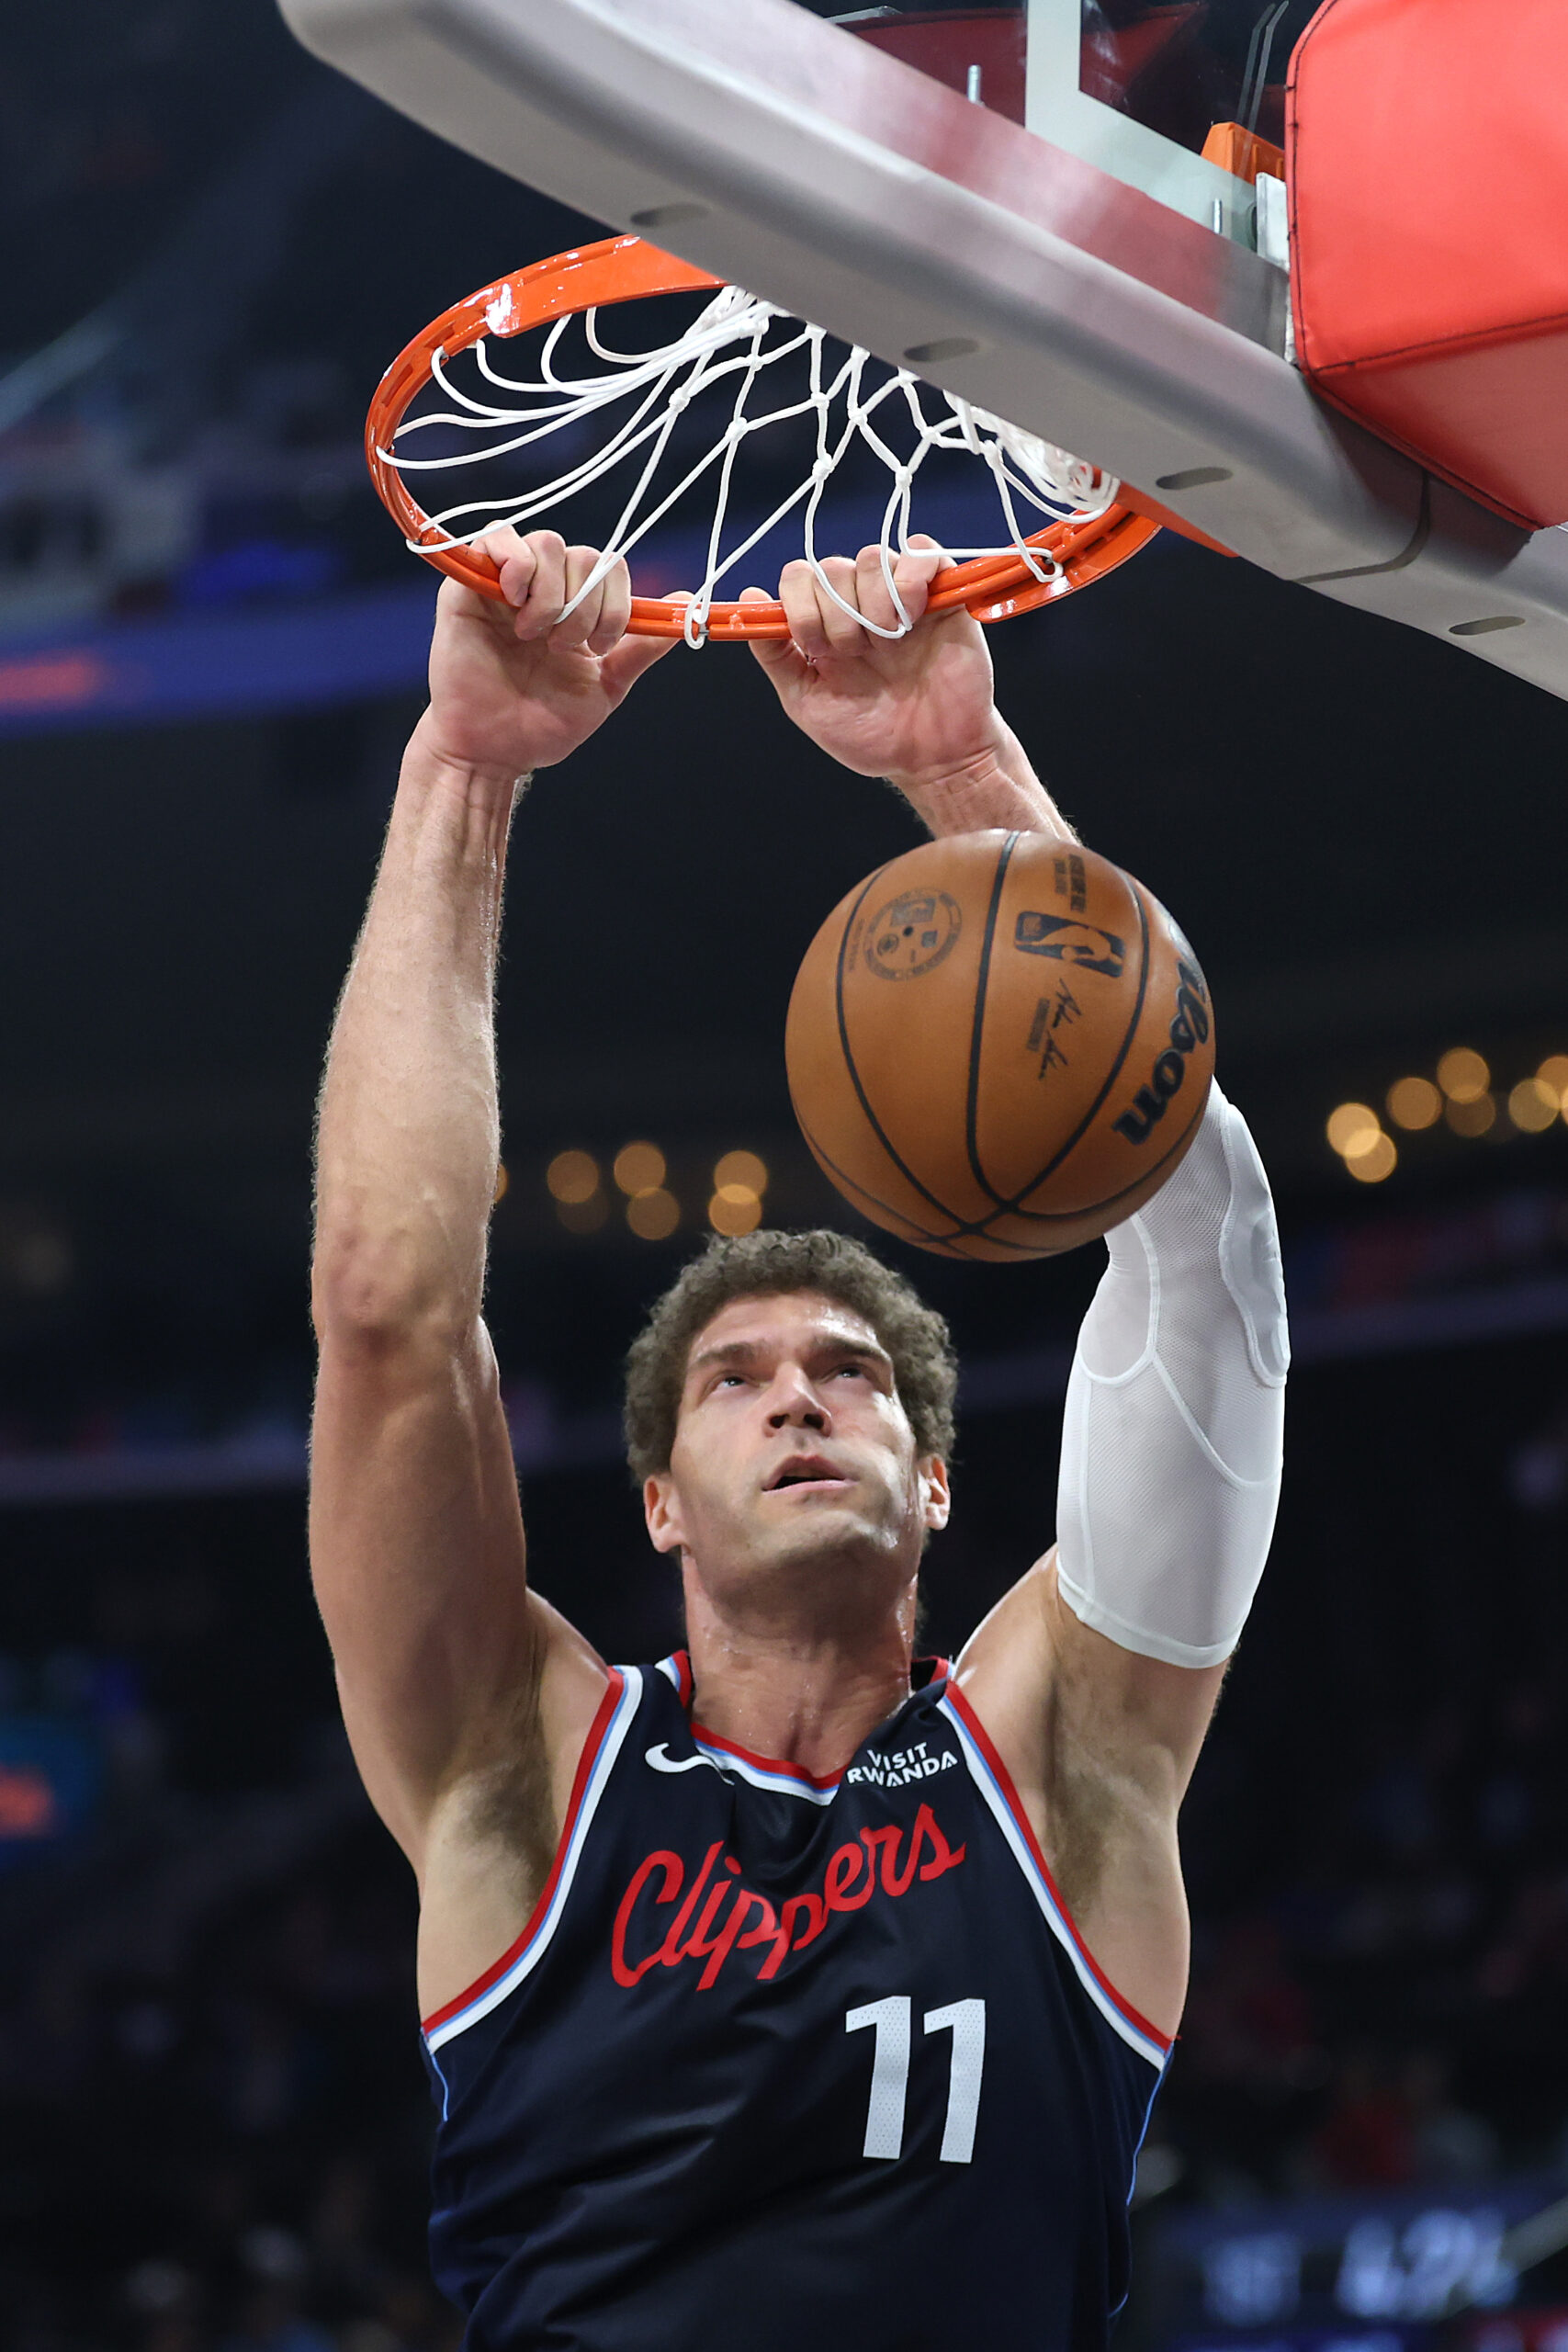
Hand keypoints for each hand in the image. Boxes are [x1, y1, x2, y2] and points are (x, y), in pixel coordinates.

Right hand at [421, 528, 677, 775]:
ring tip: (534, 635)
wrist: (495, 751)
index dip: (614, 602)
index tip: (599, 647)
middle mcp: (545, 589)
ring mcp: (507, 583)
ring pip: (547, 543)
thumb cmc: (543, 724)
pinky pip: (497, 538)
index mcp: (578, 609)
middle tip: (561, 647)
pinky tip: (514, 600)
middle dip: (584, 604)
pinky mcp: (468, 583)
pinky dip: (515, 562)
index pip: (609, 568)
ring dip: (551, 592)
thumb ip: (641, 648)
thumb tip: (689, 606)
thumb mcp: (606, 686)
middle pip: (583, 554)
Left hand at [744, 537, 1004, 788]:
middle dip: (837, 616)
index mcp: (825, 625)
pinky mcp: (943, 593)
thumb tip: (747, 597)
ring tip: (889, 645)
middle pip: (831, 567)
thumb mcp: (806, 700)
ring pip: (872, 558)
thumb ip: (775, 653)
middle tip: (858, 655)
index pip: (798, 577)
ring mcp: (901, 596)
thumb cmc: (871, 737)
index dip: (801, 607)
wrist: (931, 759)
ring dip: (873, 605)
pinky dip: (910, 579)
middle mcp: (860, 603)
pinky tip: (912, 617)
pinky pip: (921, 551)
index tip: (818, 651)